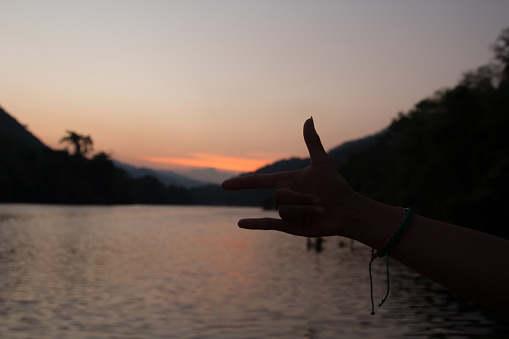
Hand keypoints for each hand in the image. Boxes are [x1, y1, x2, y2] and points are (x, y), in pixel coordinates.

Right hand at [222, 118, 354, 237]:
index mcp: (287, 181)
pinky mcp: (289, 226)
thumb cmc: (336, 187)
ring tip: (320, 209)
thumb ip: (312, 142)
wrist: (347, 211)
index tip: (225, 185)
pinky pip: (268, 225)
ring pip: (284, 210)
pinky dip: (254, 225)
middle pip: (279, 197)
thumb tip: (308, 117)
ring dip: (304, 210)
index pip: (259, 182)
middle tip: (320, 201)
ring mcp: (286, 213)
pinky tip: (240, 223)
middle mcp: (284, 197)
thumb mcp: (322, 163)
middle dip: (301, 199)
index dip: (241, 183)